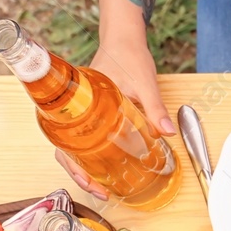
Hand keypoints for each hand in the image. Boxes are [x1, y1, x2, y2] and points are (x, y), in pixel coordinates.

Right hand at [54, 35, 172, 198]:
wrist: (124, 39)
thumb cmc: (127, 55)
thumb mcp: (144, 83)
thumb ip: (154, 107)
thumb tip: (167, 132)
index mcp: (78, 101)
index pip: (63, 140)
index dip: (72, 165)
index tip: (87, 181)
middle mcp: (75, 109)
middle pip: (66, 149)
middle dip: (79, 173)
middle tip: (99, 191)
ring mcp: (83, 113)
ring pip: (74, 146)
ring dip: (85, 167)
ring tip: (102, 186)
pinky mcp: (93, 114)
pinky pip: (86, 137)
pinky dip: (93, 155)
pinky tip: (106, 167)